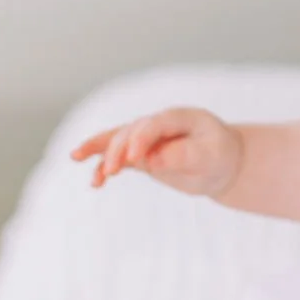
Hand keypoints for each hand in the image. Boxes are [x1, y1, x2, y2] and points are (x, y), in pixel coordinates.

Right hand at [69, 107, 242, 197]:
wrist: (222, 164)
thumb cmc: (219, 155)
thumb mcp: (210, 156)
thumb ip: (183, 155)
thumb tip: (152, 160)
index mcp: (179, 117)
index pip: (154, 124)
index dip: (141, 138)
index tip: (134, 159)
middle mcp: (158, 125)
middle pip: (130, 131)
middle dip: (118, 149)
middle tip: (112, 171)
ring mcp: (146, 139)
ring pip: (117, 140)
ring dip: (99, 149)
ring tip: (76, 157)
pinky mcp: (140, 155)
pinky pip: (118, 157)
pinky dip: (103, 165)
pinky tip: (94, 182)